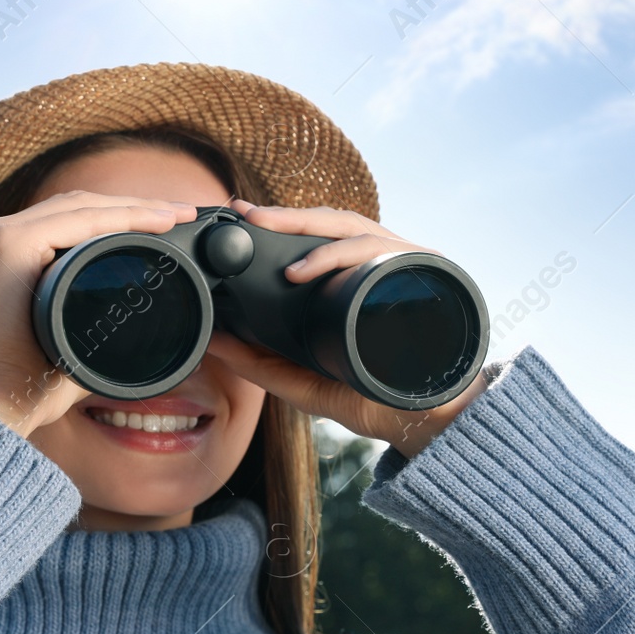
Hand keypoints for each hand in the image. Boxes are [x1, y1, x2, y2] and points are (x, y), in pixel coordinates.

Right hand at [0, 191, 199, 436]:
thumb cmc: (26, 386)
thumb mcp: (71, 343)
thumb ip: (98, 327)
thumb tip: (145, 333)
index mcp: (6, 255)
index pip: (71, 220)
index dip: (122, 215)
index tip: (172, 223)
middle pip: (77, 207)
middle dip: (135, 206)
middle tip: (185, 212)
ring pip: (79, 207)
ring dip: (134, 207)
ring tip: (178, 214)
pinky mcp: (3, 245)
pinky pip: (72, 220)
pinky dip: (118, 218)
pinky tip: (155, 222)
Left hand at [202, 200, 487, 458]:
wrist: (421, 420)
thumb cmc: (370, 397)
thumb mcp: (302, 383)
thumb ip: (259, 364)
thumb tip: (213, 341)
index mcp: (350, 281)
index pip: (316, 238)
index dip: (281, 224)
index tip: (241, 215)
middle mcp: (375, 266)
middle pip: (329, 224)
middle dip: (284, 217)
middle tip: (245, 213)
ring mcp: (398, 263)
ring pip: (351, 227)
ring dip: (306, 233)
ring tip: (269, 244)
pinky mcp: (418, 267)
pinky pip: (374, 248)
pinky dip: (335, 255)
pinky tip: (303, 271)